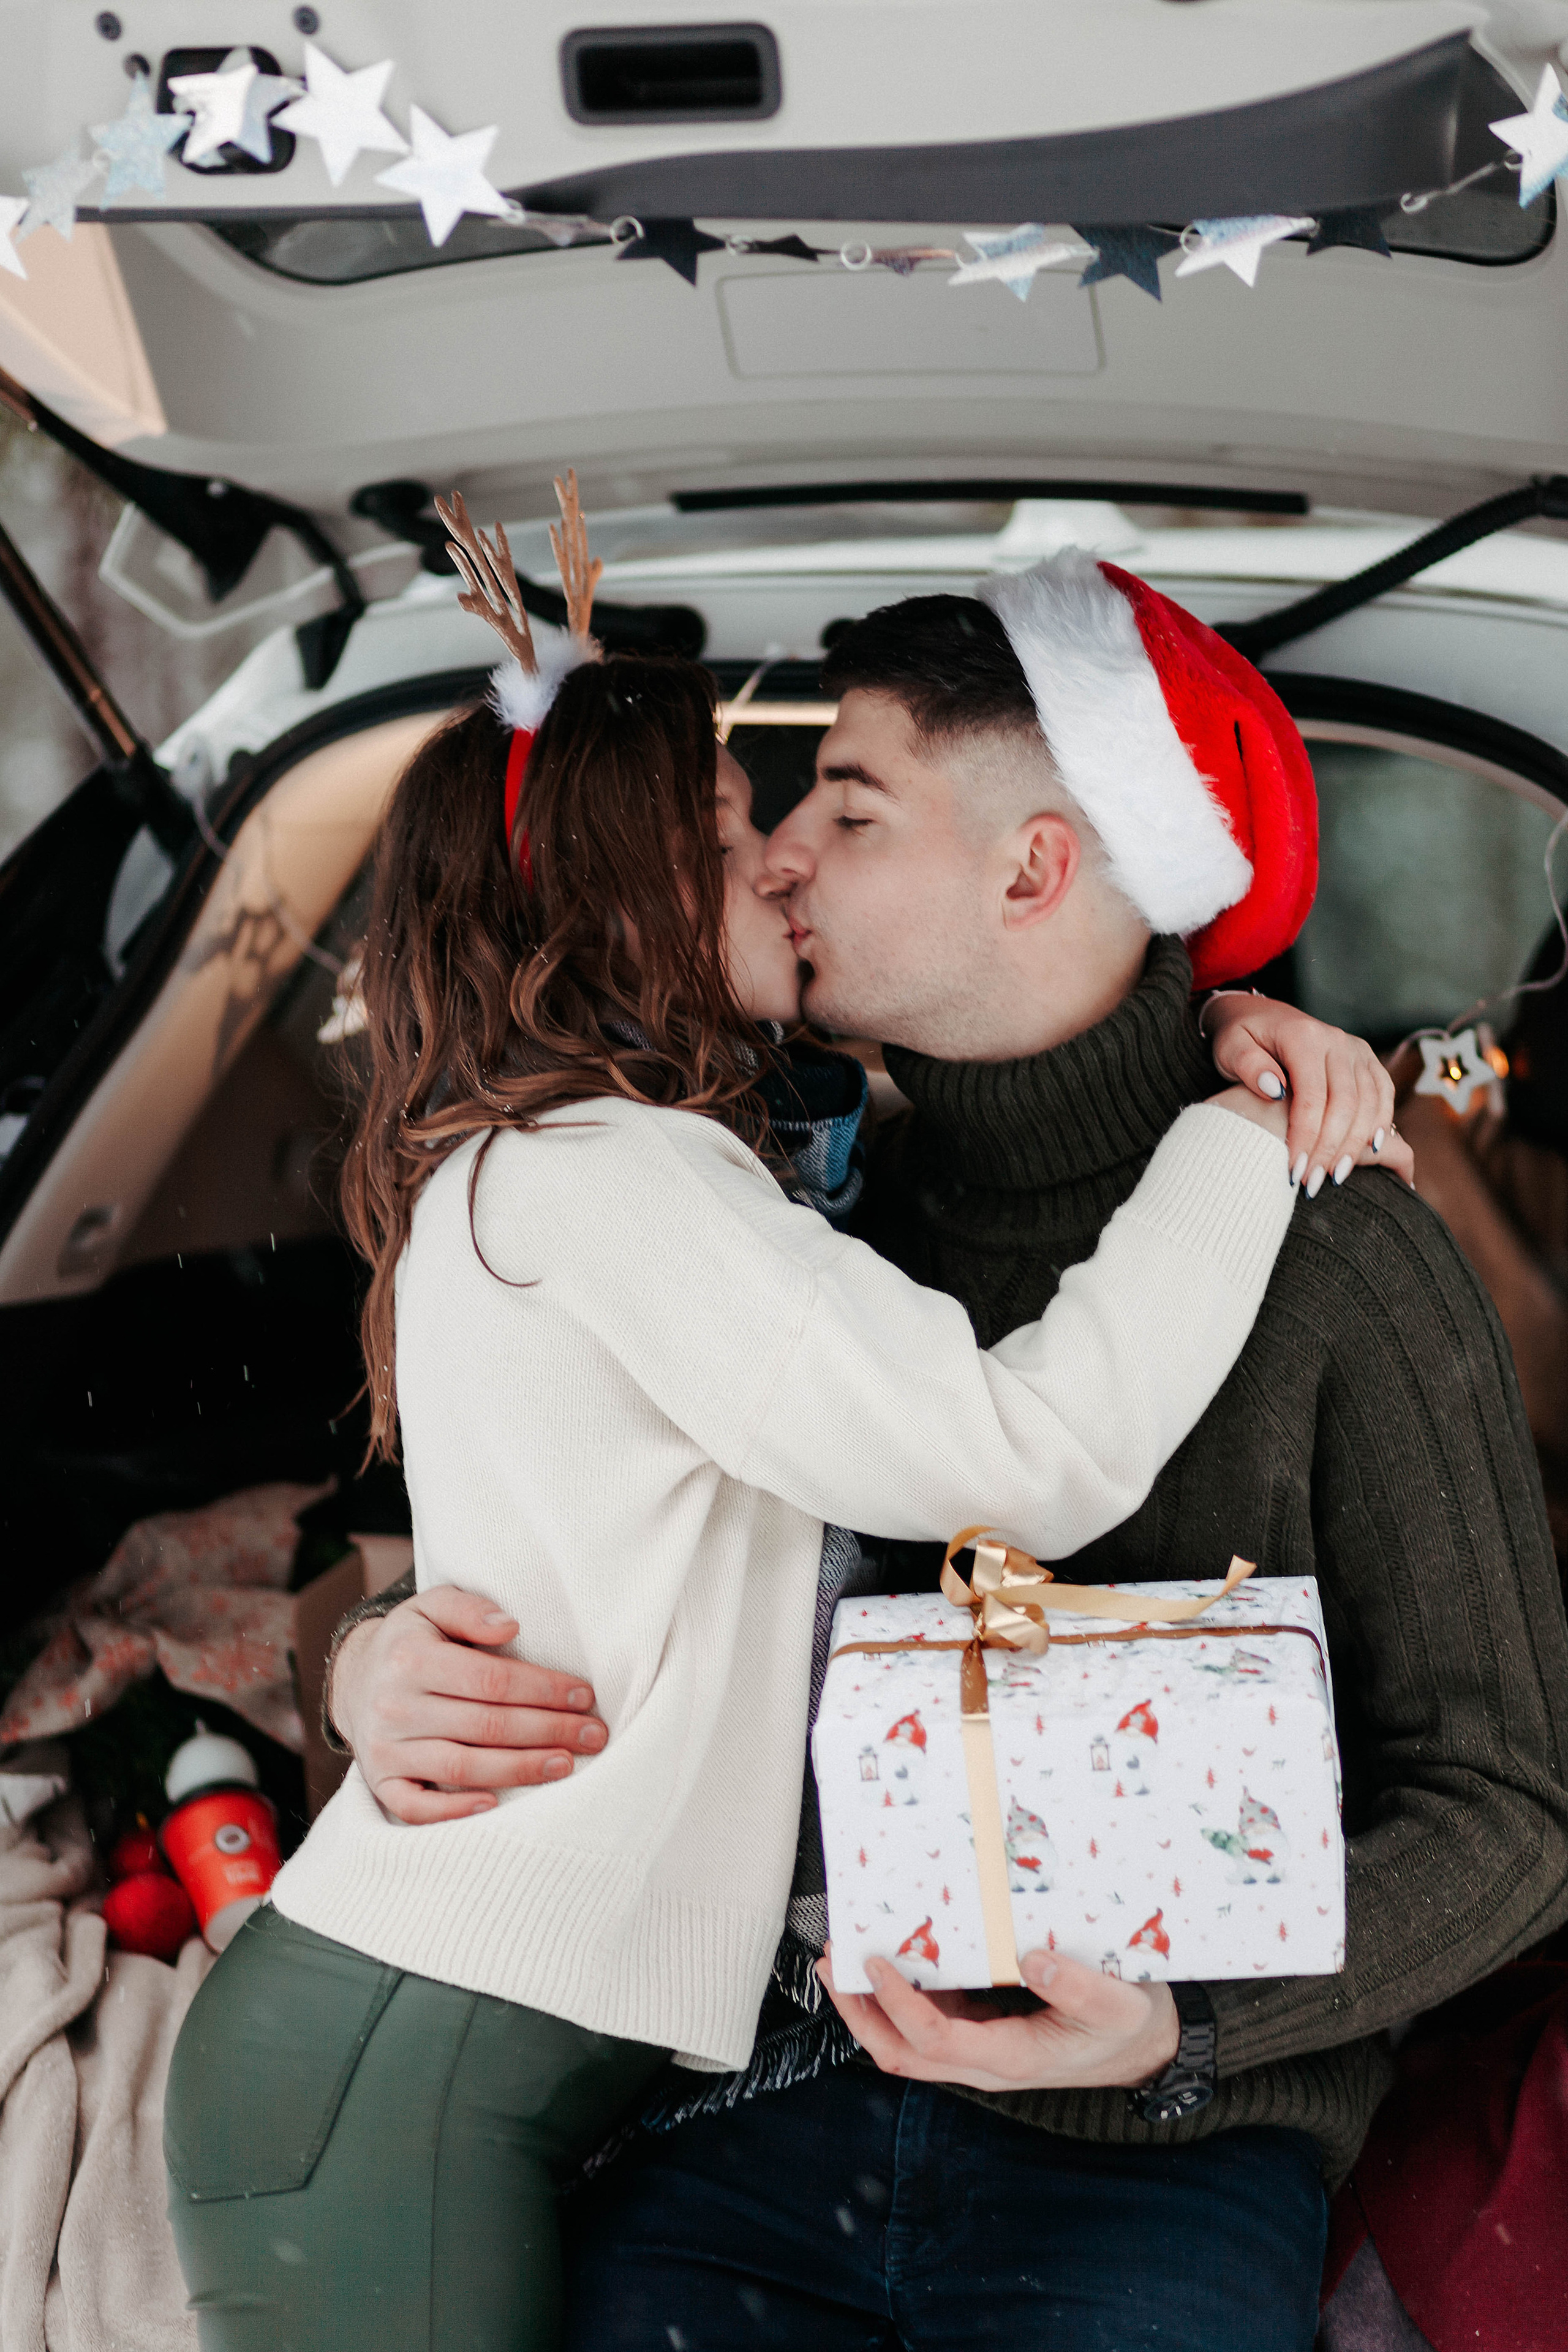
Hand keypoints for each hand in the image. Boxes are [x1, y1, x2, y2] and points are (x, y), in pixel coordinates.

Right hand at [329, 1586, 607, 1824]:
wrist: (355, 1678)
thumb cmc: (413, 1640)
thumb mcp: (433, 1606)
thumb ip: (469, 1608)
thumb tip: (510, 1626)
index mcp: (410, 1657)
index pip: (491, 1680)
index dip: (544, 1689)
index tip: (585, 1695)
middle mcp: (393, 1705)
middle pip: (485, 1724)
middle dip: (548, 1730)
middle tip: (594, 1735)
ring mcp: (384, 1748)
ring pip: (460, 1766)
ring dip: (520, 1769)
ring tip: (566, 1765)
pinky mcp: (379, 1781)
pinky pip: (414, 1806)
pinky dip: (453, 1811)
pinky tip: (496, 1805)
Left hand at [817, 1945, 1178, 2093]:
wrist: (1143, 2045)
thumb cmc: (1128, 2025)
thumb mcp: (1118, 2005)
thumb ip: (1080, 1987)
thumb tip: (1032, 1958)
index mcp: (1013, 2057)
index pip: (936, 2041)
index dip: (899, 2005)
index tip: (877, 1963)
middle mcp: (985, 2061)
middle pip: (903, 2052)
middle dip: (859, 2012)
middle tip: (832, 1963)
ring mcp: (979, 2048)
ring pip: (907, 2042)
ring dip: (868, 2006)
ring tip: (843, 1958)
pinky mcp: (981, 2030)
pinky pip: (927, 2020)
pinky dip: (898, 1995)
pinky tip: (890, 1957)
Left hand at [1203, 994, 1414, 1191]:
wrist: (1260, 1015)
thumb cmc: (1240, 1037)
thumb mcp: (1230, 1047)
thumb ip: (1248, 1066)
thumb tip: (1274, 1090)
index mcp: (1303, 1036)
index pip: (1312, 1097)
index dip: (1305, 1138)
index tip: (1293, 1171)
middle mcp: (1337, 1040)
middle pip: (1345, 1103)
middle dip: (1330, 1149)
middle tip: (1311, 1184)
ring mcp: (1356, 1049)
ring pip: (1369, 1102)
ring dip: (1355, 1144)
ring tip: (1335, 1177)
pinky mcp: (1366, 1059)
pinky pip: (1383, 1093)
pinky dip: (1380, 1123)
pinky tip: (1370, 1151)